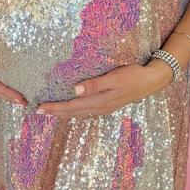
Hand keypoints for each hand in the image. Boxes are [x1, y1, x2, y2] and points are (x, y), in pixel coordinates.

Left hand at [34, 61, 173, 118]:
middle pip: (73, 112)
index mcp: (99, 102)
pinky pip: (85, 112)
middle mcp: (100, 108)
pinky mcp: (107, 105)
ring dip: (64, 113)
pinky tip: (72, 109)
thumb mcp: (115, 77)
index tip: (40, 107)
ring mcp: (104, 108)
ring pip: (78, 114)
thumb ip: (95, 84)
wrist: (150, 81)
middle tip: (38, 111)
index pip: (71, 106)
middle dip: (55, 112)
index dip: (55, 107)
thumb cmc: (133, 76)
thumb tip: (74, 90)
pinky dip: (74, 111)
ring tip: (51, 112)